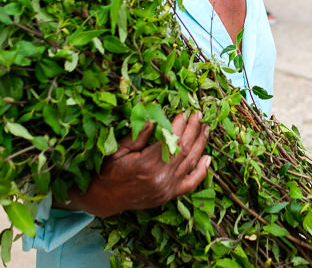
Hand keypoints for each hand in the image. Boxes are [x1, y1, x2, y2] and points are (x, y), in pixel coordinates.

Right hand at [56, 111, 210, 217]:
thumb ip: (138, 135)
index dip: (179, 125)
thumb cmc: (109, 171)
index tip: (183, 113)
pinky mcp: (169, 196)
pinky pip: (191, 184)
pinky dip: (201, 172)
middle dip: (193, 130)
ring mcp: (167, 188)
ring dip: (200, 144)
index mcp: (147, 164)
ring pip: (190, 163)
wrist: (104, 198)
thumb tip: (156, 118)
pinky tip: (207, 159)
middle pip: (184, 149)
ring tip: (206, 129)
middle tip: (199, 115)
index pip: (171, 140)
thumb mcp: (119, 150)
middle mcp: (160, 177)